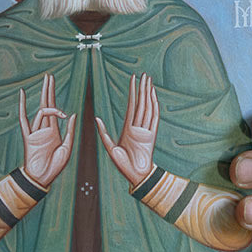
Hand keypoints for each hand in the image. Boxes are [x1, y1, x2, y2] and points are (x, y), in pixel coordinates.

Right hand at [19, 74, 75, 187]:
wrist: (42, 178)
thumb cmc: (55, 167)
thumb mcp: (67, 148)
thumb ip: (70, 131)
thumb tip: (72, 114)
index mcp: (54, 131)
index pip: (54, 109)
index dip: (54, 96)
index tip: (54, 84)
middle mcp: (44, 128)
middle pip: (47, 104)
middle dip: (48, 90)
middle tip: (49, 76)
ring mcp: (36, 131)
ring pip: (41, 111)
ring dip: (48, 101)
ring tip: (52, 90)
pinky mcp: (29, 137)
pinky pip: (25, 119)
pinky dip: (23, 106)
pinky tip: (22, 94)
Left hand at [96, 73, 158, 187]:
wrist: (135, 176)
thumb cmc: (123, 164)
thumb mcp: (110, 148)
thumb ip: (104, 133)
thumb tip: (96, 119)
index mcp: (128, 128)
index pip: (131, 105)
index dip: (132, 91)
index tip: (133, 79)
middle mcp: (138, 126)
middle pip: (141, 103)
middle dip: (142, 88)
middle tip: (144, 75)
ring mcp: (146, 130)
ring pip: (148, 107)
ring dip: (149, 94)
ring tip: (150, 81)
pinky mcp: (152, 135)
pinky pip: (154, 118)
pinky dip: (155, 106)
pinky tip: (154, 97)